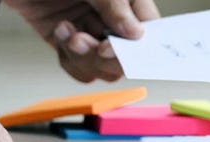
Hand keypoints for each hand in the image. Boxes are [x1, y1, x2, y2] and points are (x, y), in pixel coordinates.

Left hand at [3, 0, 159, 81]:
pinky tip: (61, 30)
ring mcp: (89, 28)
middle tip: (91, 45)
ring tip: (70, 35)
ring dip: (85, 58)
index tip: (111, 47)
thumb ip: (115, 4)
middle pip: (125, 56)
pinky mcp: (65, 39)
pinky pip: (76, 65)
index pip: (148, 30)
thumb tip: (136, 34)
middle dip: (106, 57)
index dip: (136, 47)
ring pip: (100, 67)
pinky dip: (68, 57)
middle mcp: (111, 16)